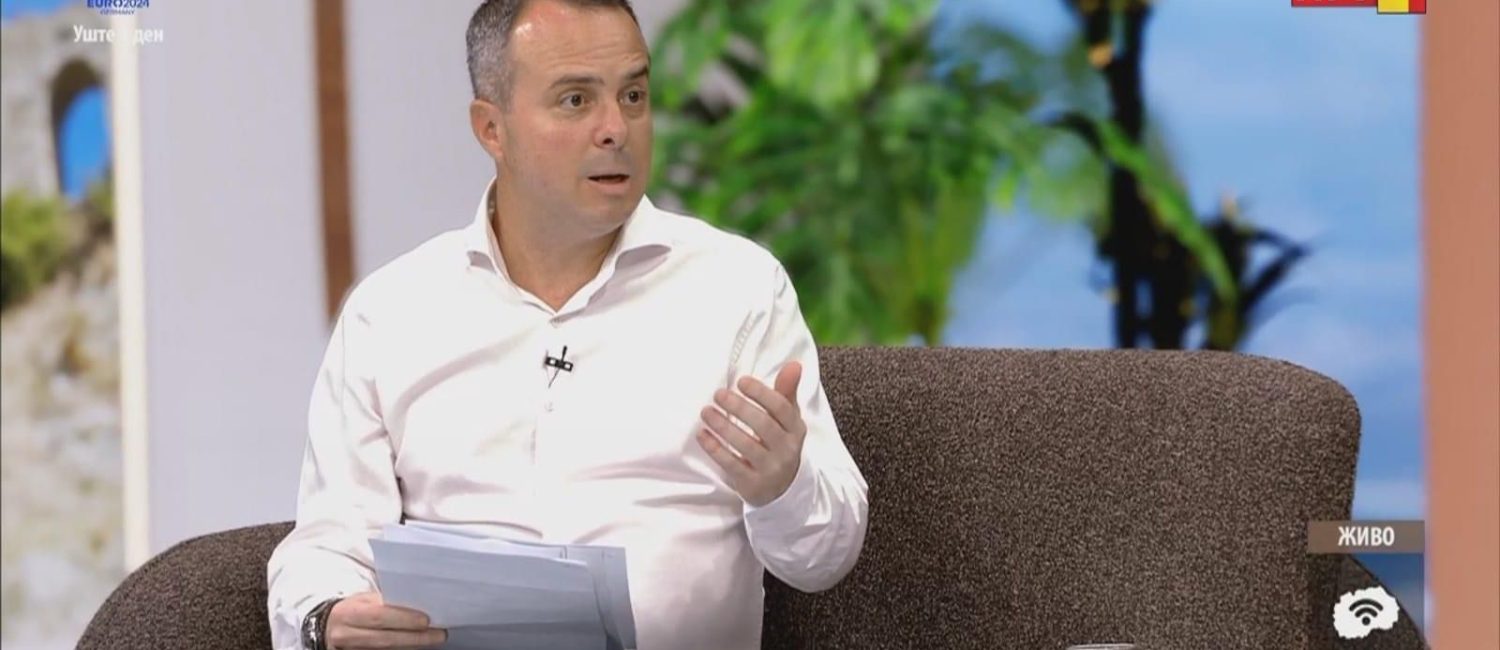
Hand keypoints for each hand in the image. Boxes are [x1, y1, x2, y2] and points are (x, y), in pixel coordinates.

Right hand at [326, 591, 446, 649]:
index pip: (379, 616)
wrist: (327, 628)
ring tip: (433, 640)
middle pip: (385, 639)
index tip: (427, 620)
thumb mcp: (363, 601)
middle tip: (439, 634)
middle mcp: (346, 634)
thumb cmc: (353, 610)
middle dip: (415, 637)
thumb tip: (418, 603)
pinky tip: (415, 647)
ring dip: (411, 646)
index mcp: (348, 613)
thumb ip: (384, 602)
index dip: (403, 619)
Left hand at [698, 361, 807, 507]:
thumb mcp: (787, 419)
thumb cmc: (779, 443)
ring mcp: (770, 469)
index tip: (741, 381)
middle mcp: (787, 449)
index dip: (761, 393)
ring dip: (723, 426)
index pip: (781, 408)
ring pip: (745, 445)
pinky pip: (731, 465)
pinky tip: (702, 434)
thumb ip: (786, 392)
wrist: (782, 489)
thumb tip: (794, 364)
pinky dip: (715, 449)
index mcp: (796, 429)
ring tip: (706, 411)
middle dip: (739, 408)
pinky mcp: (753, 484)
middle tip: (718, 394)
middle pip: (763, 425)